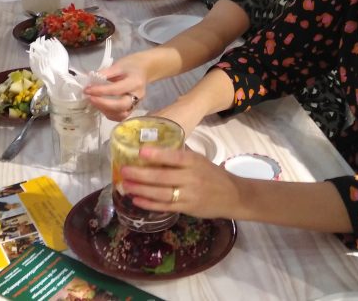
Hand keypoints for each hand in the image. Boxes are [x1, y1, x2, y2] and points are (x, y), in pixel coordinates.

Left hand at [85, 57, 150, 119]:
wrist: (145, 69)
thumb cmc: (131, 65)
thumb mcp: (118, 65)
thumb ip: (105, 73)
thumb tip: (89, 81)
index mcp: (135, 82)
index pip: (116, 90)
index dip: (100, 91)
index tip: (87, 89)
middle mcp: (138, 96)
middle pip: (121, 106)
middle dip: (103, 104)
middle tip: (90, 98)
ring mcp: (136, 104)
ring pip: (121, 115)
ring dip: (105, 110)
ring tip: (94, 101)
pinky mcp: (132, 109)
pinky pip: (121, 116)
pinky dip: (109, 114)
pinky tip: (101, 106)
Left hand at [120, 146, 241, 219]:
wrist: (233, 196)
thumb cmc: (213, 175)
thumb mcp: (200, 160)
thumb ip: (180, 156)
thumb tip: (154, 148)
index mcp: (194, 162)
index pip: (175, 156)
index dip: (157, 154)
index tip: (141, 151)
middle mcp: (191, 178)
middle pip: (162, 176)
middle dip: (140, 174)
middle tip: (123, 170)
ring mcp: (189, 194)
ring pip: (161, 193)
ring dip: (141, 190)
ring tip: (126, 185)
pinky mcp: (187, 208)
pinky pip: (165, 206)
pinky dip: (149, 204)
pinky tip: (136, 200)